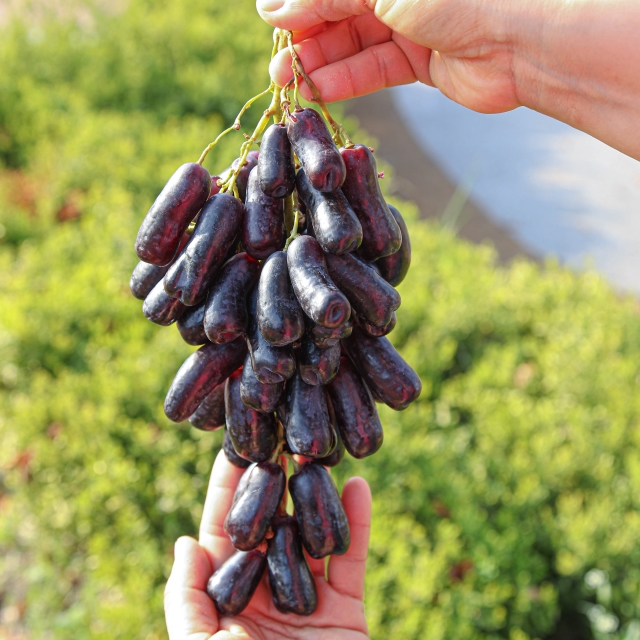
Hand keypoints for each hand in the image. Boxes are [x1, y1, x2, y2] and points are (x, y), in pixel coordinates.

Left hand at [164, 450, 370, 638]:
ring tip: (318, 452)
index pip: (223, 534)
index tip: (232, 447)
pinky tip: (359, 486)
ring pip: (312, 535)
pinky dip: (357, 524)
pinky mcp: (347, 612)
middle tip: (281, 435)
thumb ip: (187, 600)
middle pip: (270, 525)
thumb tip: (185, 540)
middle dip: (275, 482)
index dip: (226, 491)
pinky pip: (353, 560)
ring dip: (316, 494)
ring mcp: (308, 602)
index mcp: (225, 602)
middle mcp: (265, 595)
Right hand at [260, 0, 528, 113]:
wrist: (521, 36)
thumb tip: (273, 7)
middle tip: (277, 62)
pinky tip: (318, 91)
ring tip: (288, 81)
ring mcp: (411, 22)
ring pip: (353, 42)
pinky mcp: (421, 60)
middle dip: (306, 34)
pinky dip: (346, 80)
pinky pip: (375, 69)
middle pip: (339, 9)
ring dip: (320, 62)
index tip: (270, 20)